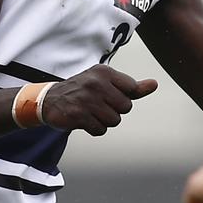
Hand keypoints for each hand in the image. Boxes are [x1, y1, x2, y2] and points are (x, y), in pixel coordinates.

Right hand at [41, 64, 156, 135]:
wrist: (48, 100)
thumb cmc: (82, 91)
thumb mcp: (105, 83)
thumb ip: (131, 87)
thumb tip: (154, 84)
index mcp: (104, 72)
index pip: (132, 89)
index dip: (122, 96)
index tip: (108, 94)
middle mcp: (95, 83)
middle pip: (126, 107)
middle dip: (114, 110)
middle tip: (98, 105)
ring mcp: (86, 99)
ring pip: (114, 120)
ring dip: (104, 121)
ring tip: (90, 112)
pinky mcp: (78, 115)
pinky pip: (100, 130)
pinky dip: (94, 128)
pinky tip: (84, 120)